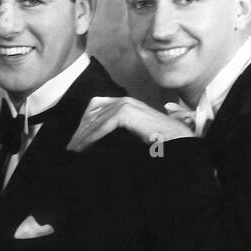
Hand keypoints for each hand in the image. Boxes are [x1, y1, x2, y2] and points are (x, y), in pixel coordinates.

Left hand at [67, 96, 194, 152]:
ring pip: (96, 119)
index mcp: (127, 103)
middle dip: (81, 130)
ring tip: (75, 150)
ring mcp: (126, 104)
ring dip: (83, 136)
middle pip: (92, 111)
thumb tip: (101, 140)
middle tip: (71, 147)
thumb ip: (122, 131)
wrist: (179, 139)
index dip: (85, 123)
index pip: (97, 106)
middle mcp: (125, 100)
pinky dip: (92, 138)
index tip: (77, 140)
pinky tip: (84, 148)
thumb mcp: (137, 133)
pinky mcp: (127, 113)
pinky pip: (103, 125)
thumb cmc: (162, 140)